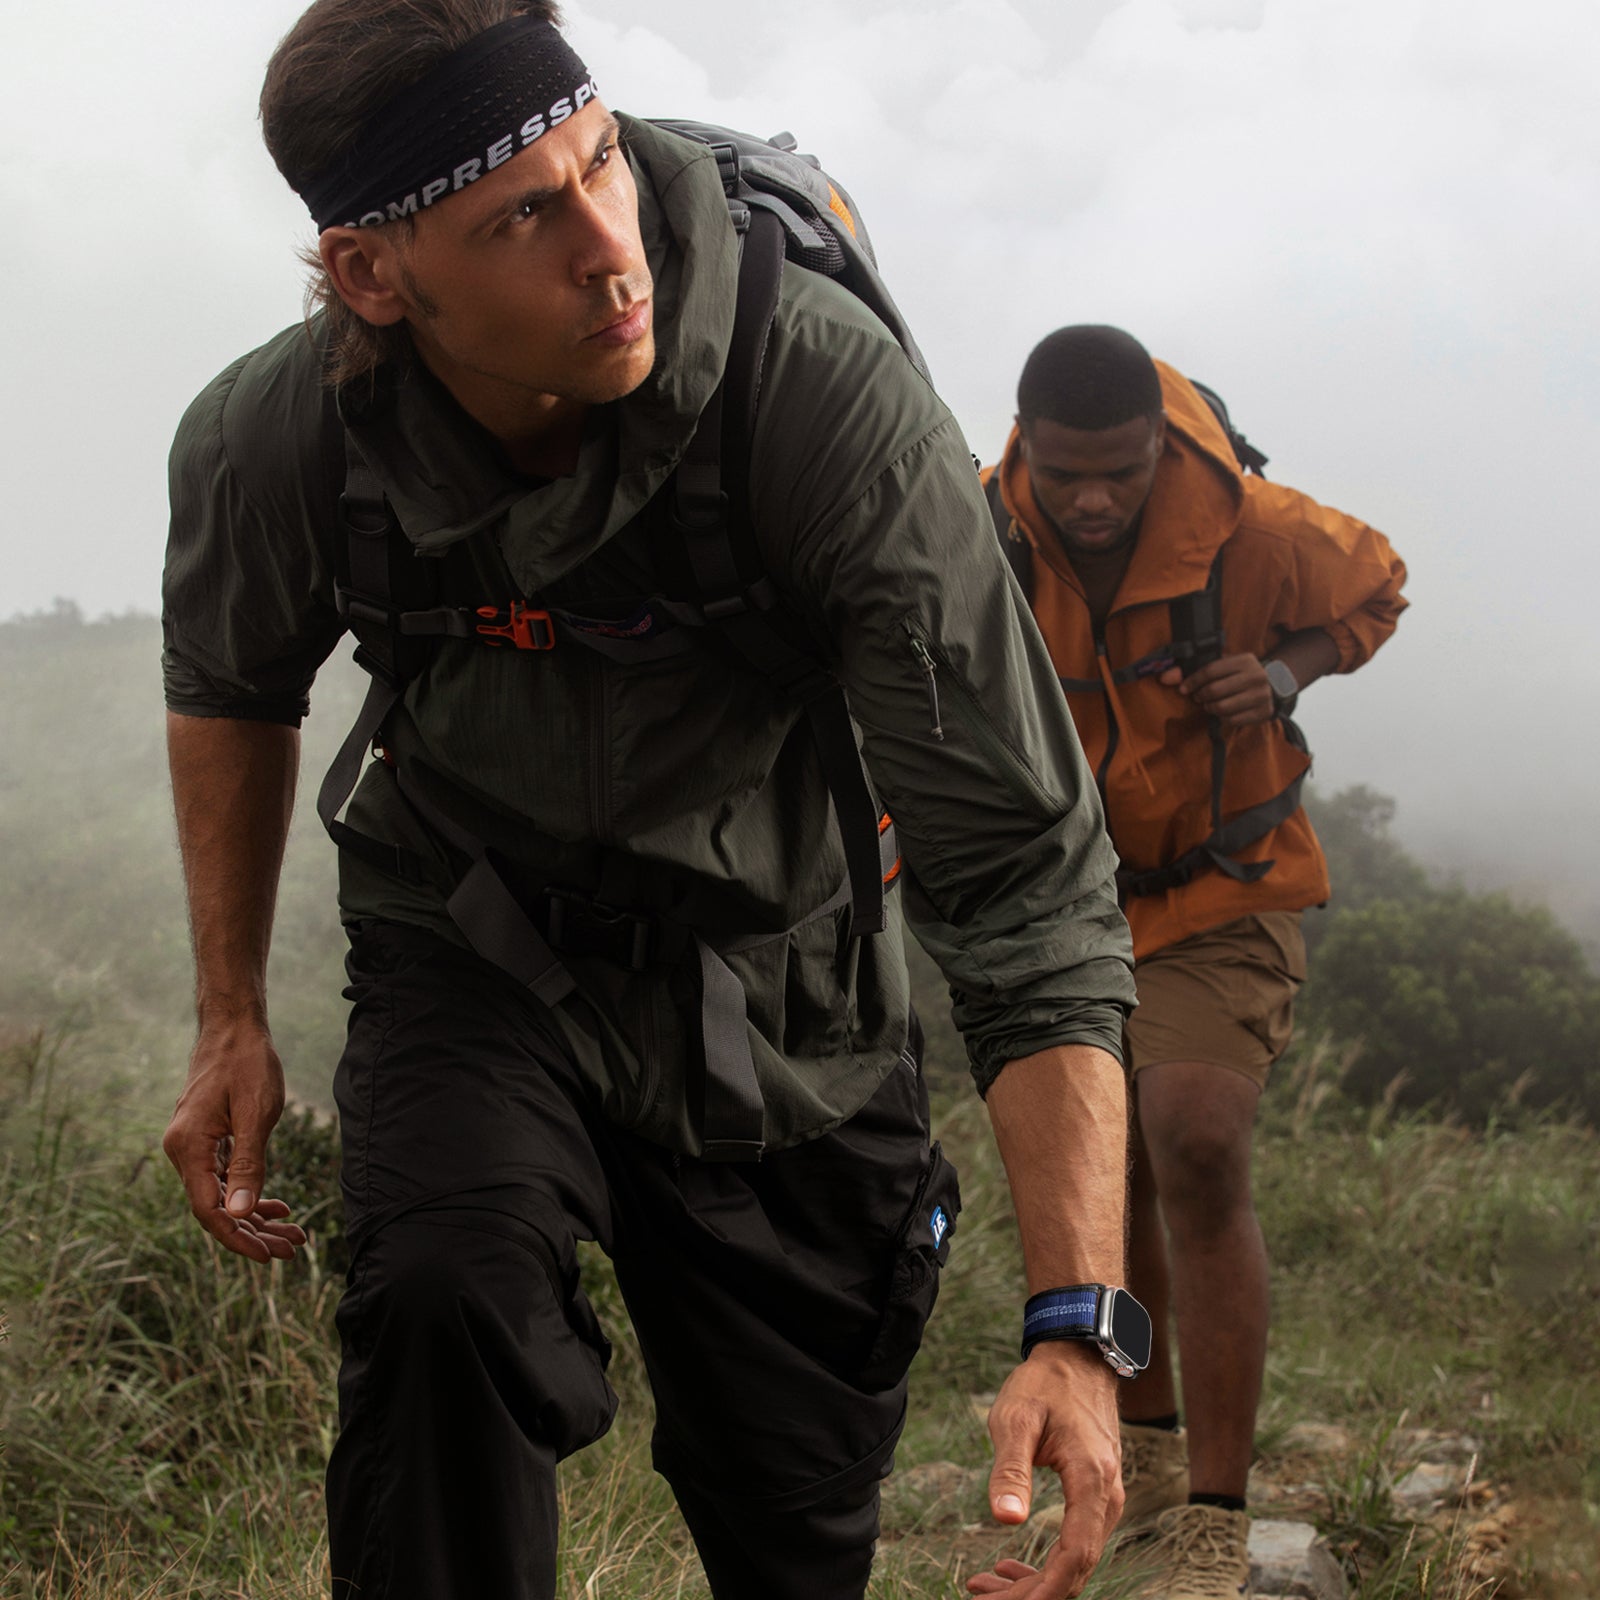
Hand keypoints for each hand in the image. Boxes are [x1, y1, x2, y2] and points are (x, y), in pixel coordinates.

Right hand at [162, 1021, 306, 1262]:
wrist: (234, 1027)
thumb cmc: (247, 1063)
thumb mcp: (256, 1113)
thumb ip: (248, 1163)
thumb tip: (240, 1212)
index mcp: (189, 1148)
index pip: (209, 1210)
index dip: (238, 1238)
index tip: (269, 1256)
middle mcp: (182, 1151)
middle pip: (216, 1209)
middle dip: (254, 1233)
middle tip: (293, 1249)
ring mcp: (192, 1145)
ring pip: (222, 1196)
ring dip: (256, 1217)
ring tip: (293, 1234)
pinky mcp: (205, 1139)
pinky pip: (224, 1177)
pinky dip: (249, 1193)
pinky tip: (277, 1206)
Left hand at [966, 1343, 1123, 1596]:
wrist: (1077, 1358)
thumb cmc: (1045, 1384)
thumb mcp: (1016, 1419)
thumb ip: (1010, 1469)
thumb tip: (1005, 1521)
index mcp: (1092, 1480)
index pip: (1076, 1555)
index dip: (1045, 1589)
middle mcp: (1108, 1496)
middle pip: (1076, 1567)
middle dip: (1030, 1593)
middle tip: (980, 1597)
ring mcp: (1106, 1497)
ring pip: (1075, 1560)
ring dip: (1034, 1581)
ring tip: (985, 1585)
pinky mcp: (1096, 1495)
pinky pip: (1076, 1542)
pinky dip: (1044, 1562)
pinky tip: (1010, 1564)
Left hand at [1159, 652, 1274, 727]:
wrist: (1274, 686)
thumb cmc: (1240, 675)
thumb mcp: (1223, 665)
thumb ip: (1193, 670)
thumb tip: (1164, 677)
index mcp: (1245, 660)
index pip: (1211, 670)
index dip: (1193, 680)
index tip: (1184, 689)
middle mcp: (1256, 676)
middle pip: (1215, 690)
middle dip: (1201, 696)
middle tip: (1198, 698)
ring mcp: (1262, 695)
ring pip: (1223, 707)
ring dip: (1210, 708)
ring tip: (1209, 705)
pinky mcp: (1263, 713)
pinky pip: (1233, 720)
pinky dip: (1222, 718)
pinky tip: (1223, 712)